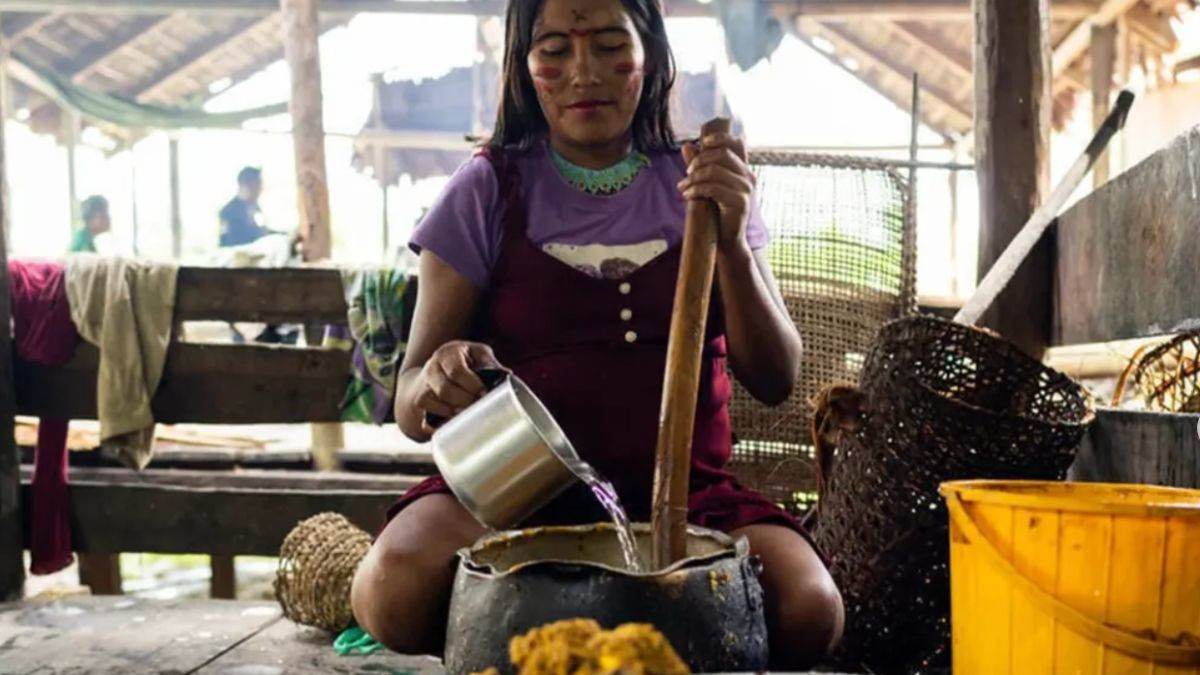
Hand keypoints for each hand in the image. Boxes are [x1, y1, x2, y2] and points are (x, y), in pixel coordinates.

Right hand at [414, 341, 505, 433]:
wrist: (436, 369)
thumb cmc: (464, 361)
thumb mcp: (478, 354)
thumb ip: (491, 364)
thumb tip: (507, 376)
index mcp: (449, 353)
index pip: (457, 371)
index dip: (472, 385)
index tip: (484, 393)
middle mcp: (432, 367)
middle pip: (446, 390)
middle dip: (466, 401)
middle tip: (479, 406)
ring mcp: (424, 384)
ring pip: (438, 404)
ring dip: (456, 412)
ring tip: (469, 412)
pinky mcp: (420, 401)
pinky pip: (429, 416)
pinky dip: (444, 421)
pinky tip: (455, 419)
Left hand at [677, 132, 755, 255]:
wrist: (727, 241)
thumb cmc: (717, 214)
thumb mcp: (707, 186)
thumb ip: (700, 166)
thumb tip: (686, 146)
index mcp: (743, 170)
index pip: (737, 143)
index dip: (720, 137)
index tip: (702, 143)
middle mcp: (748, 176)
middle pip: (722, 154)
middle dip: (699, 160)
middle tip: (687, 173)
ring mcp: (746, 189)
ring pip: (715, 171)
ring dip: (694, 178)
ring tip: (683, 187)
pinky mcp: (740, 202)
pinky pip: (713, 188)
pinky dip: (696, 190)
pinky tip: (687, 196)